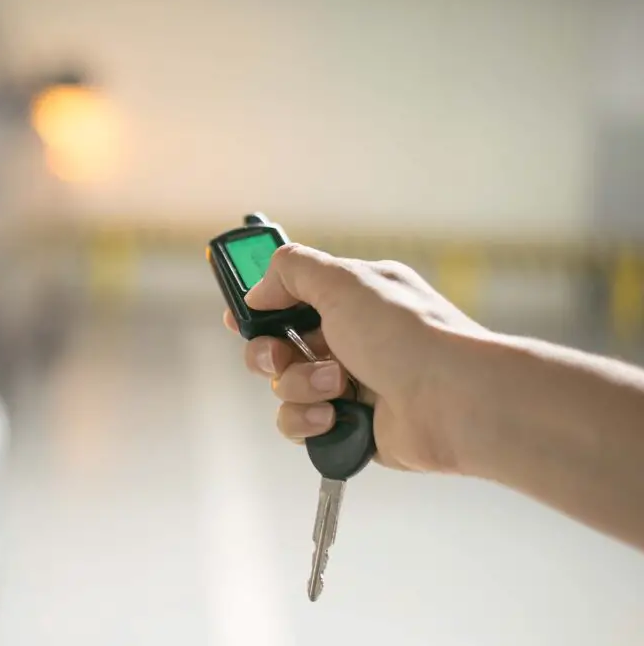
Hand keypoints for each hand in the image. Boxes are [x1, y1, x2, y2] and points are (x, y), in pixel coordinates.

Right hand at [224, 244, 488, 472]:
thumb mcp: (345, 282)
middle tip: (280, 355)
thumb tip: (260, 289)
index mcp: (352, 299)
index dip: (260, 306)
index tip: (240, 316)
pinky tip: (335, 415)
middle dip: (269, 352)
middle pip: (276, 345)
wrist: (455, 401)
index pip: (291, 296)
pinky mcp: (348, 425)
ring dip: (300, 385)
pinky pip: (300, 424)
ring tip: (337, 384)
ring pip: (285, 386)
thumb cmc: (411, 336)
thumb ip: (293, 271)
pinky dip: (309, 420)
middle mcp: (349, 339)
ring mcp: (349, 384)